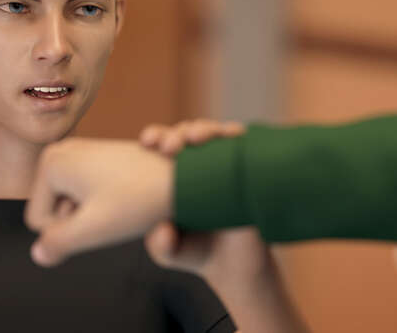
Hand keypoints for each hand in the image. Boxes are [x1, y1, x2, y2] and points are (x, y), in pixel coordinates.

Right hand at [25, 138, 173, 266]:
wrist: (182, 174)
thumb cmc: (139, 199)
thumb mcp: (94, 229)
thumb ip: (58, 244)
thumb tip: (38, 254)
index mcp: (50, 163)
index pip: (40, 223)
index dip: (73, 233)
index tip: (102, 215)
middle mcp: (59, 150)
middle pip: (54, 210)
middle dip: (81, 220)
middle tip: (113, 209)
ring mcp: (77, 151)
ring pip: (72, 203)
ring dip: (94, 212)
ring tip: (122, 201)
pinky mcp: (95, 155)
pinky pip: (86, 193)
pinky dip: (105, 201)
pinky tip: (127, 194)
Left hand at [137, 119, 268, 283]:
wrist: (235, 267)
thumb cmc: (193, 251)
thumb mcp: (169, 251)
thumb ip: (160, 244)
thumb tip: (165, 231)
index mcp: (171, 173)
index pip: (161, 143)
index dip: (155, 136)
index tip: (148, 142)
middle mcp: (197, 164)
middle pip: (187, 132)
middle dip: (177, 132)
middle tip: (171, 147)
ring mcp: (224, 166)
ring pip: (216, 132)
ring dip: (206, 128)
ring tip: (197, 138)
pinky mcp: (248, 173)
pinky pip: (245, 147)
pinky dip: (239, 136)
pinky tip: (234, 135)